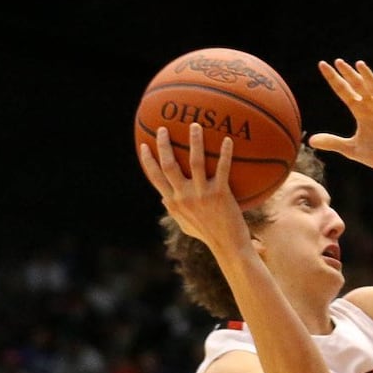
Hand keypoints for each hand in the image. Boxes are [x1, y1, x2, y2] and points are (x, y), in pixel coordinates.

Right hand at [138, 124, 250, 254]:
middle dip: (163, 145)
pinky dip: (225, 153)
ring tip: (195, 125)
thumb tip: (162, 200)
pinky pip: (222, 168)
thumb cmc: (208, 235)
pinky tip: (228, 140)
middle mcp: (184, 196)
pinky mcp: (220, 194)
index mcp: (173, 202)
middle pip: (168, 165)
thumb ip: (174, 211)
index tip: (144, 145)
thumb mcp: (185, 225)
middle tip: (163, 128)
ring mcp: (202, 194)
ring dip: (194, 141)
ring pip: (194, 162)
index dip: (147, 160)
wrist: (229, 246)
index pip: (155, 178)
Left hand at [310, 61, 372, 176]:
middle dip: (348, 74)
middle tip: (338, 62)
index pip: (344, 91)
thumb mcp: (353, 150)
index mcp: (360, 111)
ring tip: (358, 64)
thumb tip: (310, 140)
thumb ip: (334, 143)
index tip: (322, 65)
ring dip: (367, 76)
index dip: (334, 79)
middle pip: (358, 85)